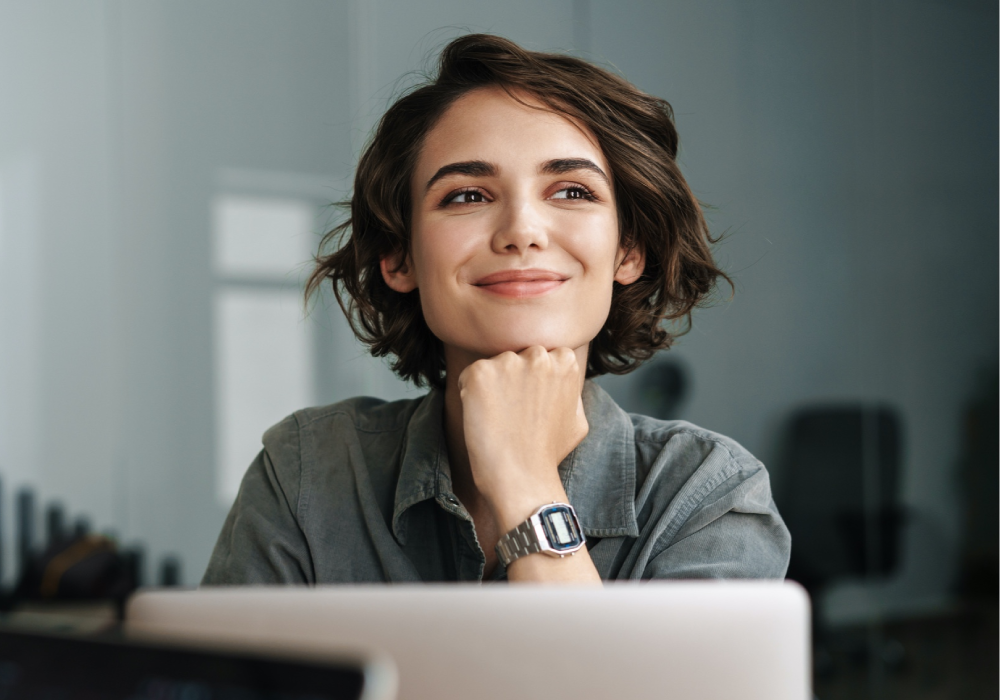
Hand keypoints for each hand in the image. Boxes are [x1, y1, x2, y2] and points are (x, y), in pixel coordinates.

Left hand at [457, 346, 588, 528]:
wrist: (522, 478)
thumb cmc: (548, 454)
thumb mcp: (577, 419)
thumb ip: (571, 391)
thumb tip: (564, 379)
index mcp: (564, 361)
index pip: (540, 355)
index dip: (532, 380)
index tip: (530, 404)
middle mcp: (538, 355)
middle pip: (516, 356)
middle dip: (511, 378)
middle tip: (512, 413)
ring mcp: (508, 362)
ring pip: (493, 366)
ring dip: (491, 387)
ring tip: (498, 419)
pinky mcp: (480, 374)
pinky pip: (468, 376)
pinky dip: (469, 394)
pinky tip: (483, 418)